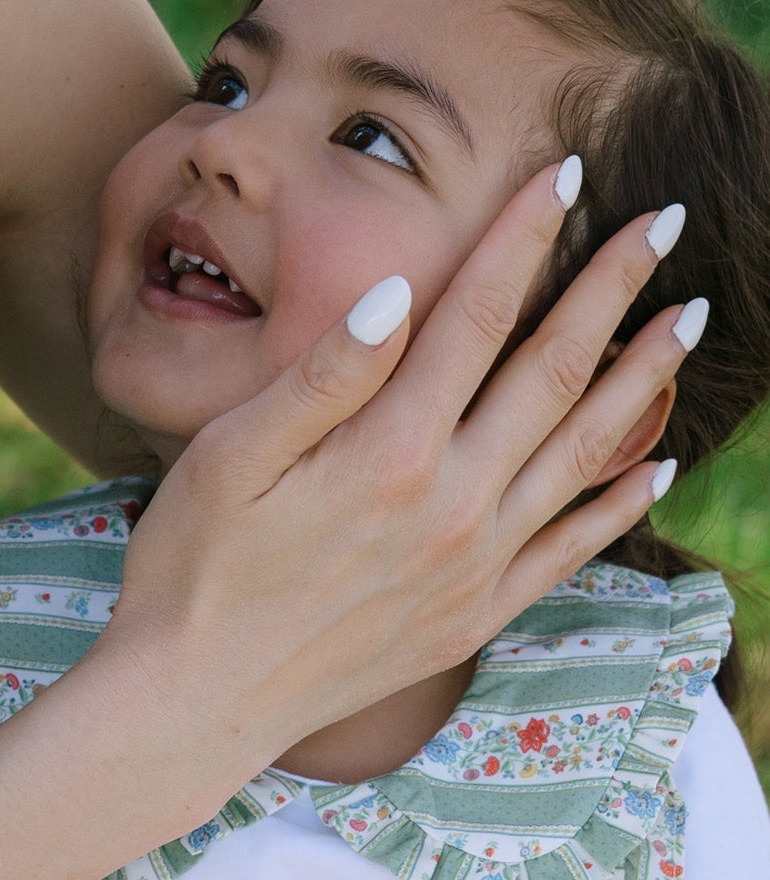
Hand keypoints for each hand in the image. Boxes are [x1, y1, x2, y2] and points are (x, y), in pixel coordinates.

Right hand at [105, 162, 695, 810]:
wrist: (194, 703)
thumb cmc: (190, 572)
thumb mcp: (224, 458)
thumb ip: (319, 377)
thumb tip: (396, 294)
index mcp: (386, 452)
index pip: (475, 316)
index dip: (523, 239)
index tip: (564, 175)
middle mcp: (449, 505)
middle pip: (552, 372)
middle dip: (612, 287)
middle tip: (664, 221)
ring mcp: (472, 567)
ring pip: (584, 453)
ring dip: (645, 379)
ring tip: (690, 319)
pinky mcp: (474, 616)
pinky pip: (571, 549)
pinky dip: (622, 503)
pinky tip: (659, 464)